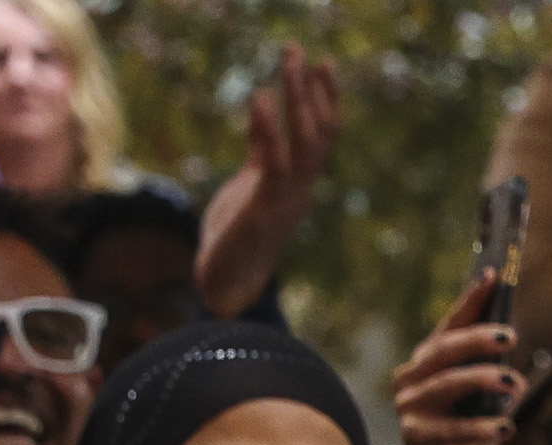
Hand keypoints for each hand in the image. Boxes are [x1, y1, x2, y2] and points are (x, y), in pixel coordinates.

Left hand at [195, 42, 337, 318]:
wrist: (226, 287)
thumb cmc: (235, 237)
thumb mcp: (249, 184)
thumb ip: (261, 152)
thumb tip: (264, 115)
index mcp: (298, 186)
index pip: (322, 137)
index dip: (325, 100)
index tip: (323, 63)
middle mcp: (300, 191)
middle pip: (318, 133)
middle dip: (312, 90)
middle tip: (299, 50)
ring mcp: (286, 201)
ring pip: (304, 144)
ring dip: (299, 100)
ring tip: (290, 61)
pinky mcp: (264, 209)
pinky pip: (274, 164)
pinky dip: (270, 129)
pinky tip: (262, 98)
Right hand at [391, 269, 521, 444]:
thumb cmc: (466, 435)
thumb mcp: (485, 402)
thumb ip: (497, 380)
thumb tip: (515, 371)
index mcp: (428, 361)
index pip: (450, 324)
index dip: (471, 300)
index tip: (494, 276)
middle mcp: (413, 377)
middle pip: (446, 349)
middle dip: (478, 338)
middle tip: (510, 336)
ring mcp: (410, 406)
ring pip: (448, 384)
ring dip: (484, 380)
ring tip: (515, 383)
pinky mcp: (415, 437)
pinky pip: (453, 429)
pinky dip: (482, 428)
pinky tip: (507, 427)